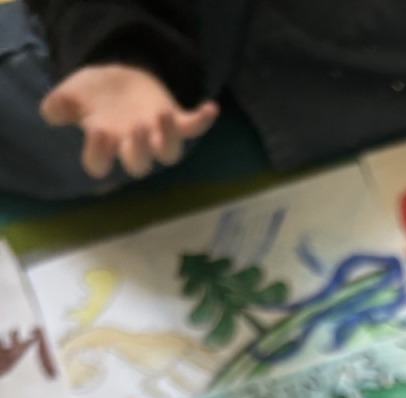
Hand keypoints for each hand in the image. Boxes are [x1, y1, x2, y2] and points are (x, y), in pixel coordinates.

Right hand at [40, 66, 217, 181]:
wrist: (118, 80)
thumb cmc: (94, 96)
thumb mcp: (74, 94)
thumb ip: (63, 104)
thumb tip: (50, 111)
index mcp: (106, 147)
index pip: (100, 165)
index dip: (99, 155)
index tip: (97, 133)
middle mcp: (133, 148)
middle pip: (139, 165)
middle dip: (138, 150)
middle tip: (135, 128)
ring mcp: (156, 137)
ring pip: (169, 153)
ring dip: (169, 137)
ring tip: (164, 114)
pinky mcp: (175, 121)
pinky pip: (193, 127)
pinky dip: (202, 120)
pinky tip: (211, 108)